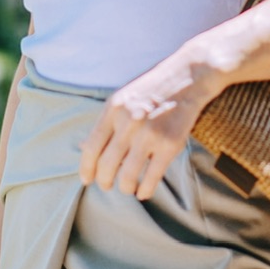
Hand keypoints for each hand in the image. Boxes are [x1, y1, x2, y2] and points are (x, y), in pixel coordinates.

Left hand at [78, 47, 219, 200]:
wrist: (187, 76)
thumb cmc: (152, 89)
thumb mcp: (123, 98)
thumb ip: (106, 122)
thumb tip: (82, 148)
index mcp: (114, 109)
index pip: (91, 147)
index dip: (86, 168)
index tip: (87, 179)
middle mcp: (128, 121)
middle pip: (106, 165)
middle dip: (104, 181)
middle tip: (106, 185)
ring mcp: (149, 133)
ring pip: (127, 175)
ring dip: (124, 187)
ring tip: (127, 187)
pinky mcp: (170, 144)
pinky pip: (152, 177)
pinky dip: (145, 190)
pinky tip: (143, 192)